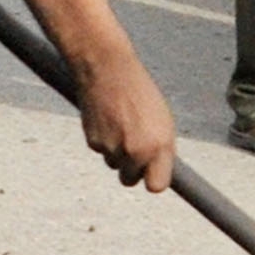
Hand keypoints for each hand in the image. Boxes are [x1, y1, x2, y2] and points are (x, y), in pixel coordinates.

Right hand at [18, 0, 178, 191]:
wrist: (107, 68)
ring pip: (114, 164)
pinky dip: (103, 139)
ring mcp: (113, 149)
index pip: (156, 186)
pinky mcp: (93, 142)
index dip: (153, 180)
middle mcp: (136, 152)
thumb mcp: (161, 119)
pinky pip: (100, 150)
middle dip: (131, 168)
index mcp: (159, 146)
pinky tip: (107, 118)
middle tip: (132, 145)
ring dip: (116, 151)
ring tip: (120, 122)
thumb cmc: (140, 91)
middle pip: (130, 180)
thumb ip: (159, 147)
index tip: (152, 173)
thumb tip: (155, 170)